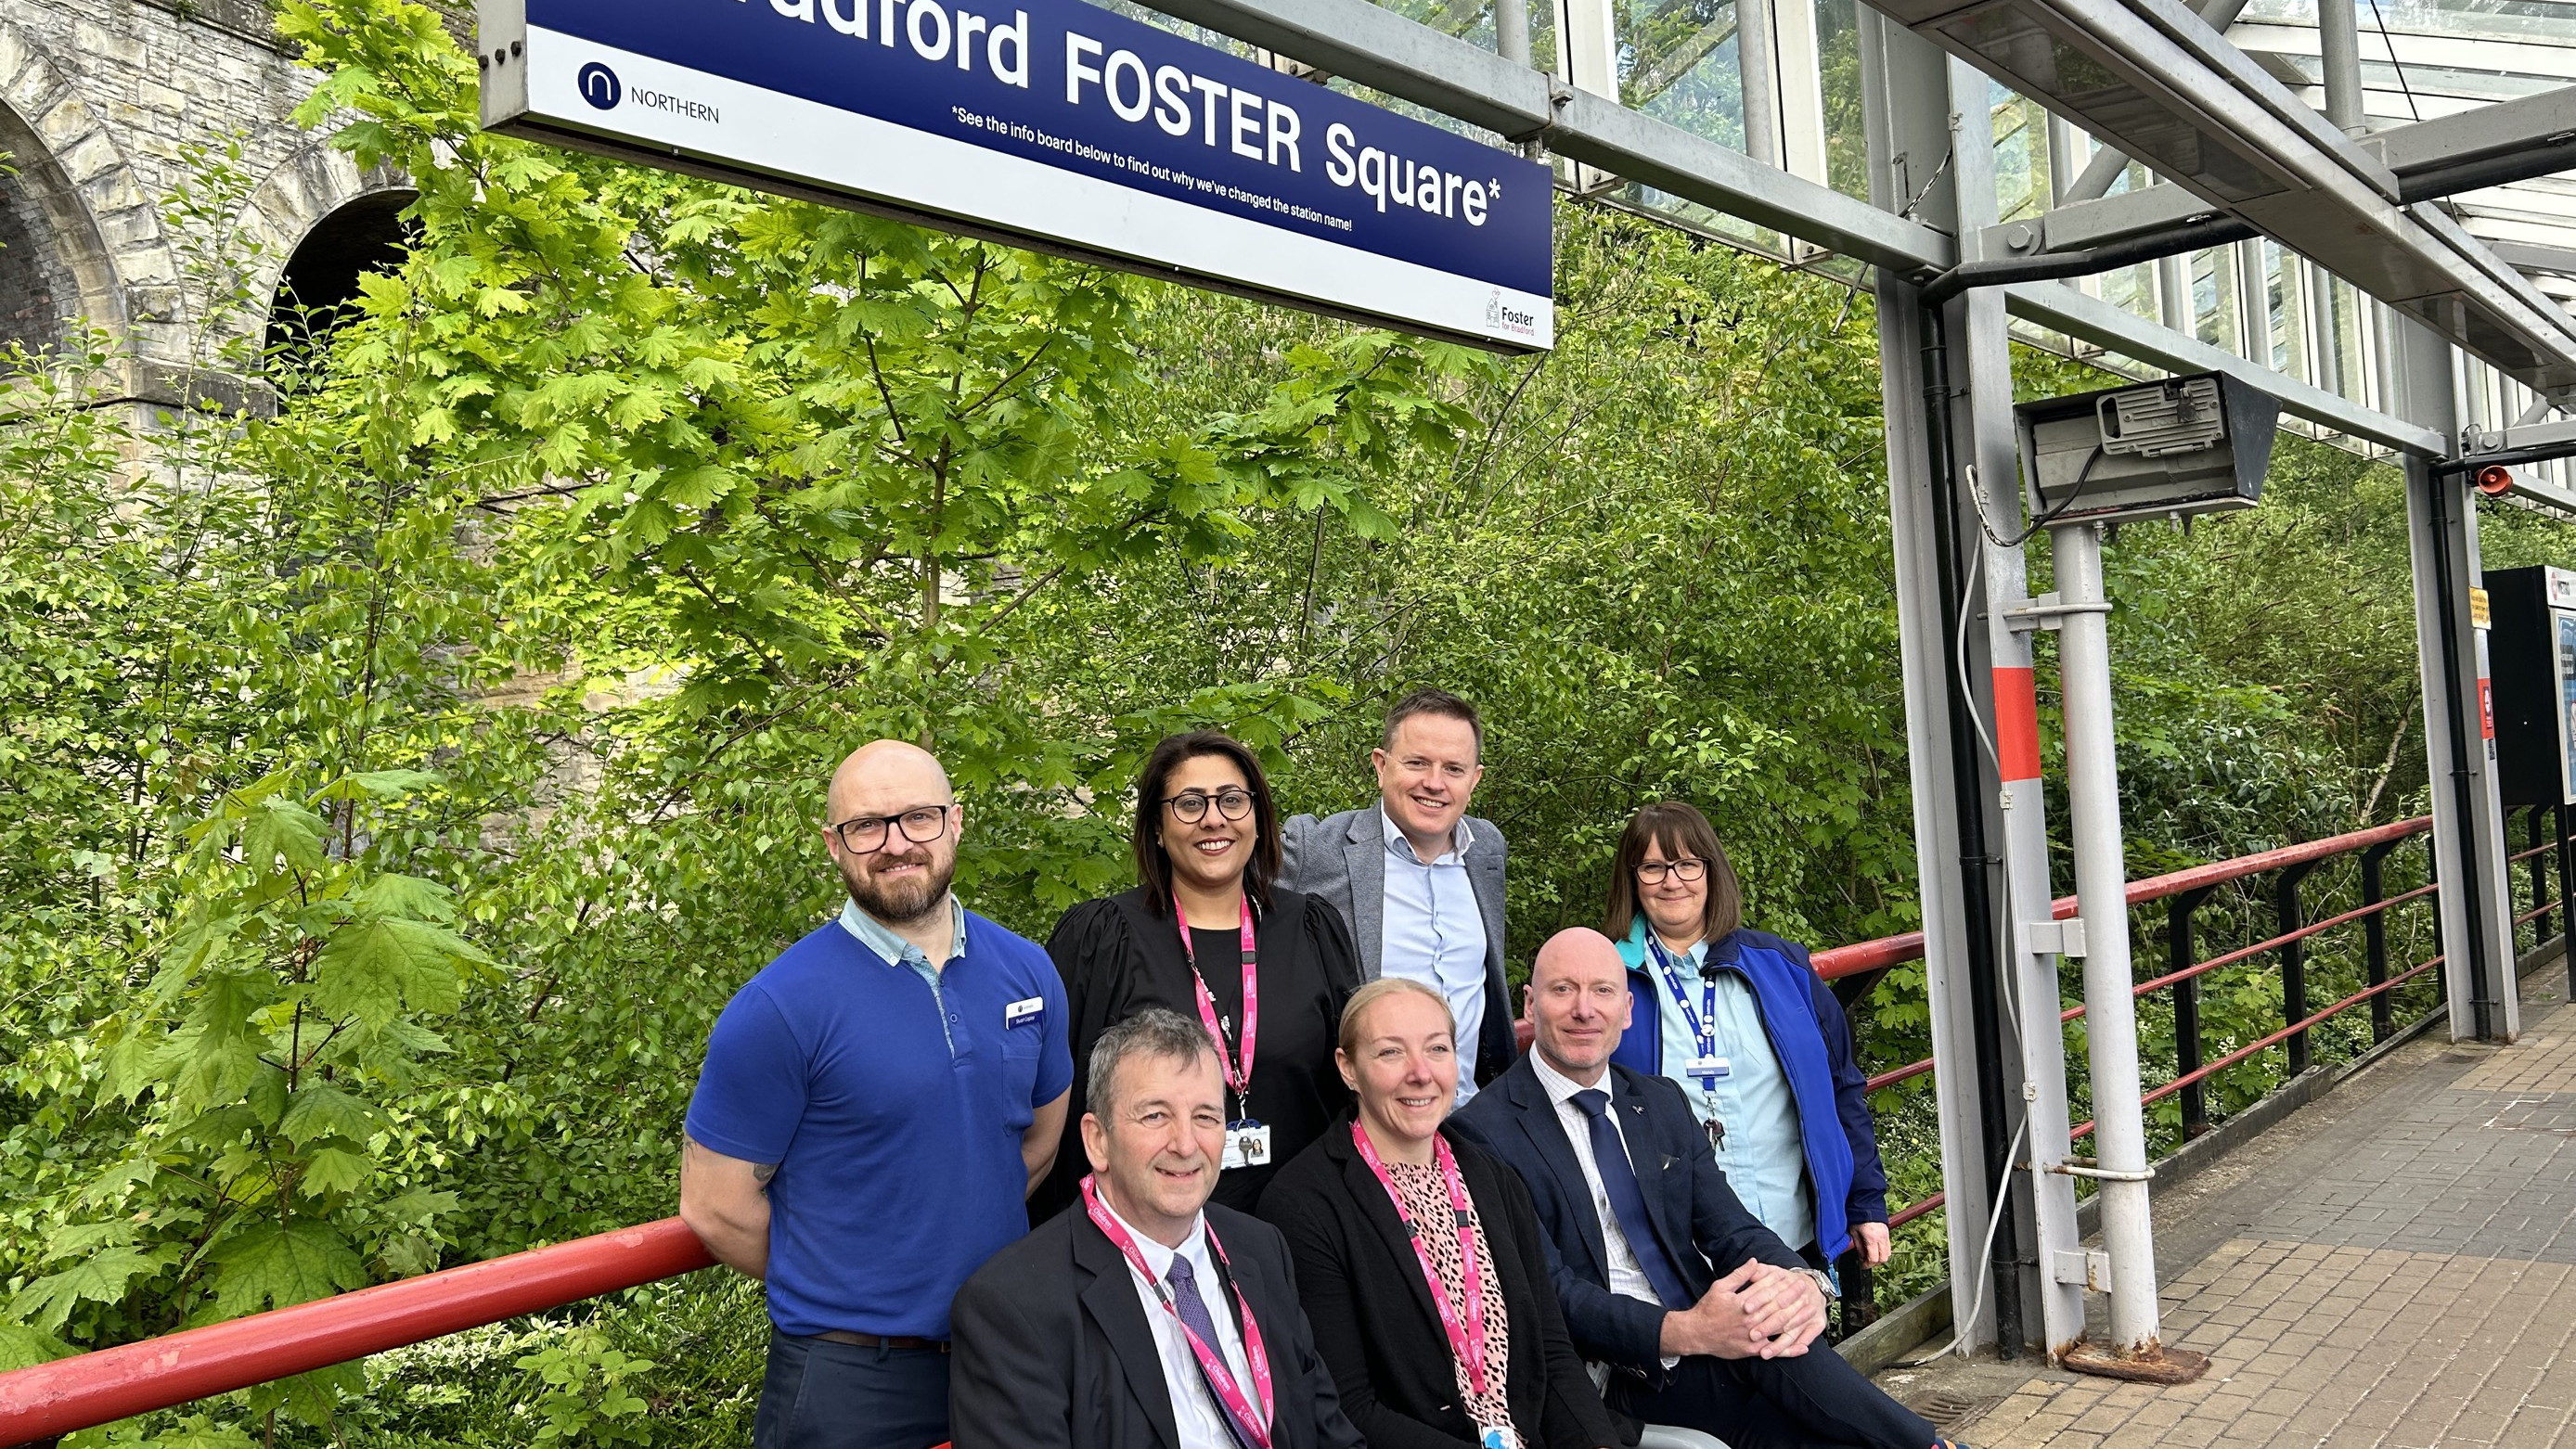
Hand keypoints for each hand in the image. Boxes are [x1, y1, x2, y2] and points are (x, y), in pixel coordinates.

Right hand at [1660, 1259, 1818, 1359]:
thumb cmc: (1708, 1309)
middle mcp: (1750, 1320)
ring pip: (1780, 1326)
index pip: (1766, 1290)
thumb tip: (1755, 1261)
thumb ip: (1739, 1275)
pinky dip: (1790, 1350)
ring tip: (1810, 1310)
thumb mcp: (1720, 1287)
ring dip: (1797, 1318)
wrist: (1697, 1334)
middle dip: (1793, 1296)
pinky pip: (1775, 1351)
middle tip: (1805, 1288)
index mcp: (1743, 1303)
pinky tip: (1804, 1346)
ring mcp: (1753, 1337)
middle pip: (1776, 1306)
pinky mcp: (1753, 1350)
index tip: (1792, 1276)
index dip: (1780, 1282)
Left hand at [1855, 1220, 1891, 1266]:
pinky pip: (1888, 1247)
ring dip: (1880, 1258)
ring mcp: (1886, 1236)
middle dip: (1875, 1263)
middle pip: (1883, 1259)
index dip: (1868, 1265)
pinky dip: (1883, 1251)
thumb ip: (1858, 1246)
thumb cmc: (1858, 1217)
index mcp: (1872, 1238)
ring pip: (1888, 1254)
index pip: (1874, 1258)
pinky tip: (1875, 1249)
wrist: (1867, 1205)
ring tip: (1870, 1255)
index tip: (1862, 1265)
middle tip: (1866, 1262)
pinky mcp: (1888, 1234)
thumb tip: (1861, 1257)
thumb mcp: (1854, 1232)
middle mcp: (1881, 1238)